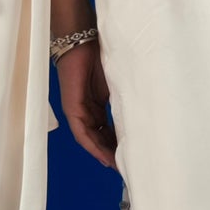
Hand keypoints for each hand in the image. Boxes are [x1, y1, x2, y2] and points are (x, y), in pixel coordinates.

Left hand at [54, 38, 118, 169]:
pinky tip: (102, 155)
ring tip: (117, 166)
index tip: (131, 156)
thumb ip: (122, 102)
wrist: (82, 42)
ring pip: (90, 139)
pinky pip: (81, 133)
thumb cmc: (99, 58)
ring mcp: (77, 111)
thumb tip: (138, 117)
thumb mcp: (116, 85)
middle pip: (99, 139)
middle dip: (112, 153)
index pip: (108, 132)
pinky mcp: (71, 108)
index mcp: (97, 107)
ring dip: (103, 153)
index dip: (118, 145)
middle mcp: (86, 112)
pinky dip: (92, 145)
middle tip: (126, 167)